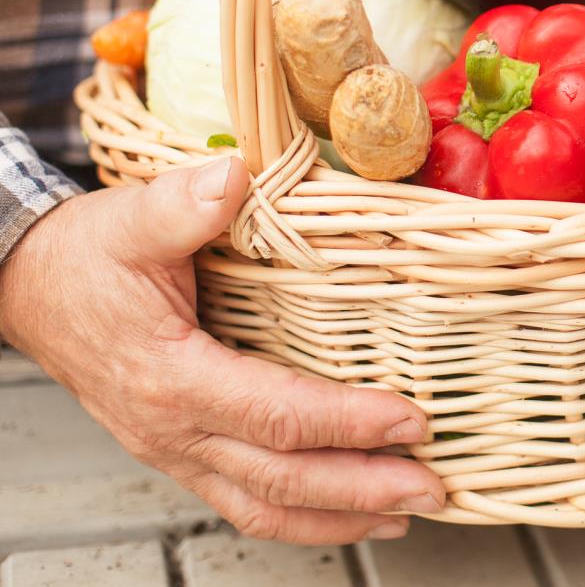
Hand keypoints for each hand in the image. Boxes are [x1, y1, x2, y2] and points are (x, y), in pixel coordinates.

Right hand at [0, 158, 444, 544]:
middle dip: (364, 490)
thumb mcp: (129, 219)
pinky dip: (302, 516)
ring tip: (404, 515)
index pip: (277, 415)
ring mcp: (176, 449)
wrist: (27, 287)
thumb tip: (233, 178)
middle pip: (281, 479)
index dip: (349, 422)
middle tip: (432, 489)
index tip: (411, 420)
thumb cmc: (84, 258)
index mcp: (171, 376)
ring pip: (264, 505)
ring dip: (340, 517)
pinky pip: (244, 501)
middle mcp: (174, 429)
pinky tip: (346, 513)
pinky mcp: (182, 450)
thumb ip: (183, 203)